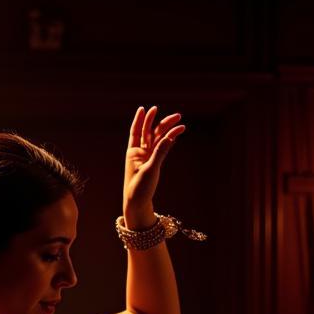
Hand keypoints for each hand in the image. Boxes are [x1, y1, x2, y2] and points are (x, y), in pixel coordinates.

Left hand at [123, 105, 184, 227]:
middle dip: (162, 123)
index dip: (141, 119)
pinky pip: (162, 149)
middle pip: (151, 133)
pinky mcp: (154, 164)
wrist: (137, 205)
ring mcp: (147, 158)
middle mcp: (140, 153)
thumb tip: (170, 136)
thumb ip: (160, 153)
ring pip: (159, 140)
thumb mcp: (149, 170)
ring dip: (168, 131)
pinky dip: (168, 141)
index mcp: (133, 152)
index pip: (136, 131)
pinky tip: (176, 134)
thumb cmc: (138, 189)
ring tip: (180, 123)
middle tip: (177, 116)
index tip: (144, 108)